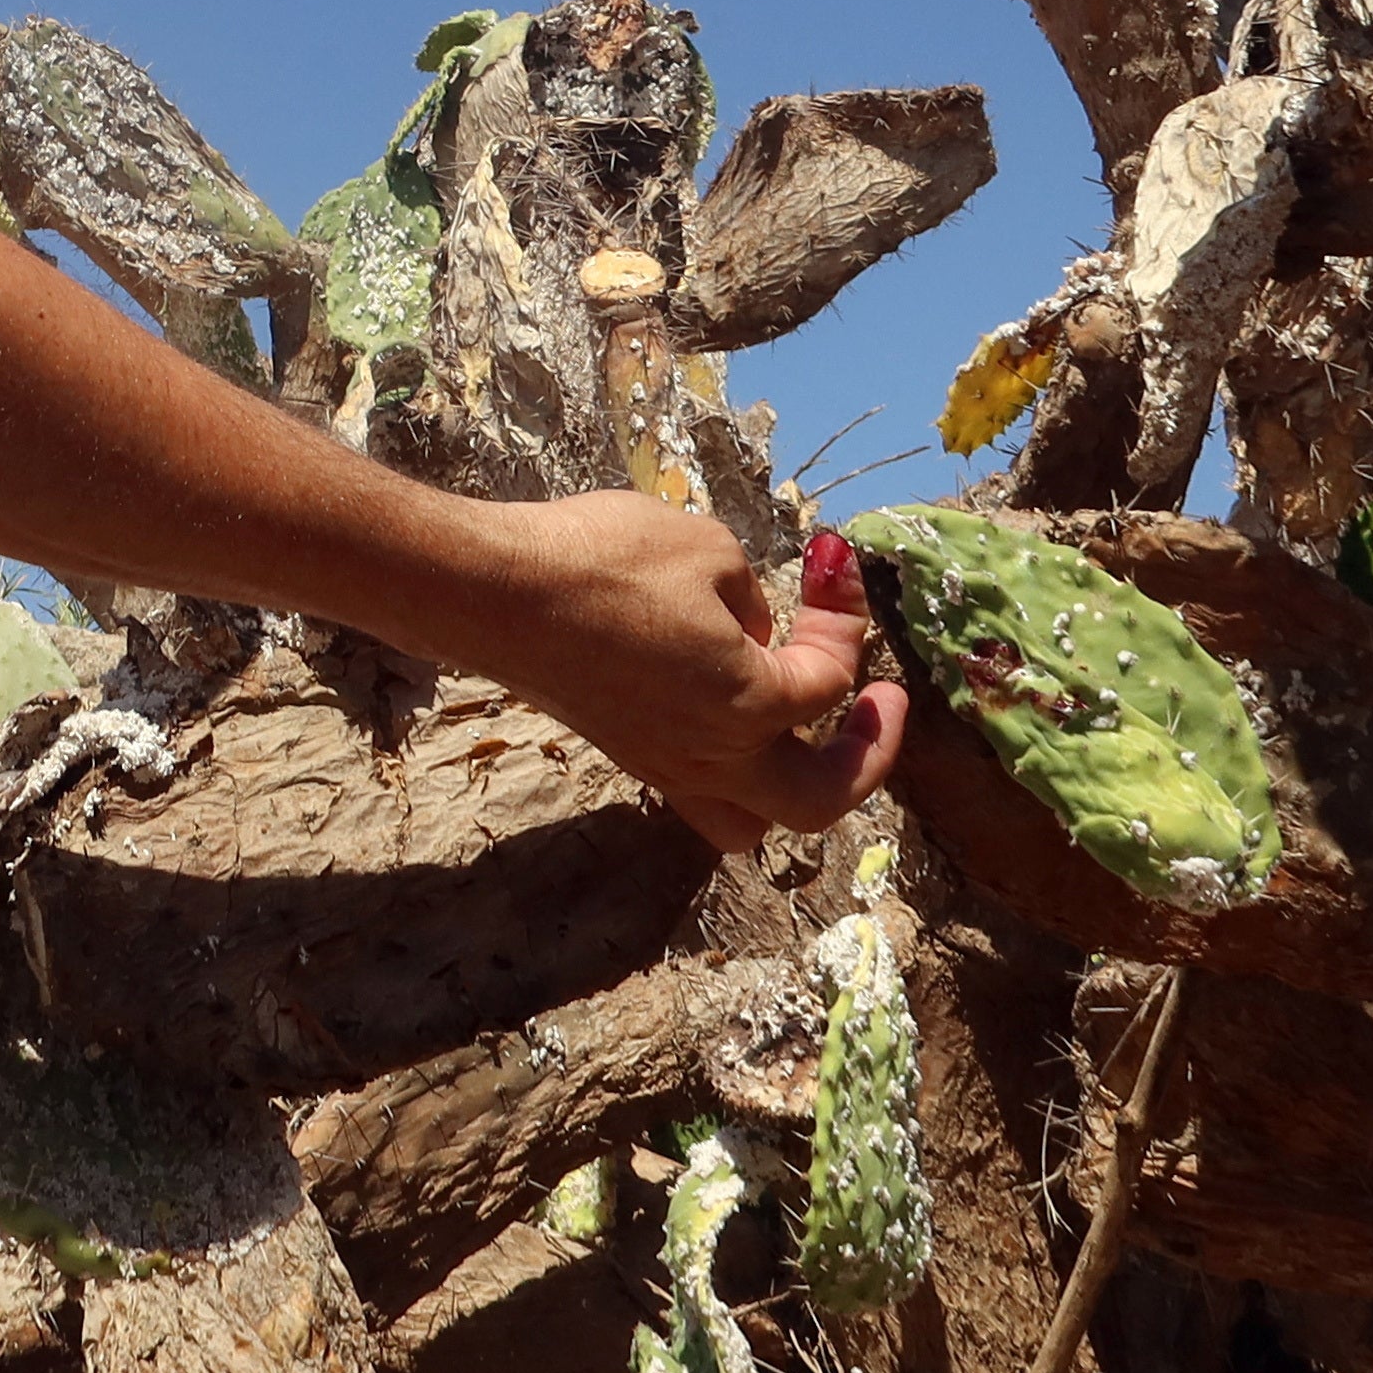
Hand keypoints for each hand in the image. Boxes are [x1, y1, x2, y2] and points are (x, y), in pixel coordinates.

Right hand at [442, 494, 908, 854]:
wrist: (494, 593)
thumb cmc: (603, 562)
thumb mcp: (706, 551)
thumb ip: (752, 597)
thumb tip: (750, 627)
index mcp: (750, 707)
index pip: (829, 679)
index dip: (845, 618)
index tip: (833, 564)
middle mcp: (715, 756)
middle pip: (819, 801)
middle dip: (866, 757)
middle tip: (878, 701)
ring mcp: (665, 764)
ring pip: (752, 821)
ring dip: (794, 788)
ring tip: (807, 736)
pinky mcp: (626, 752)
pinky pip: (700, 792)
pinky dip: (732, 769)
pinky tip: (728, 710)